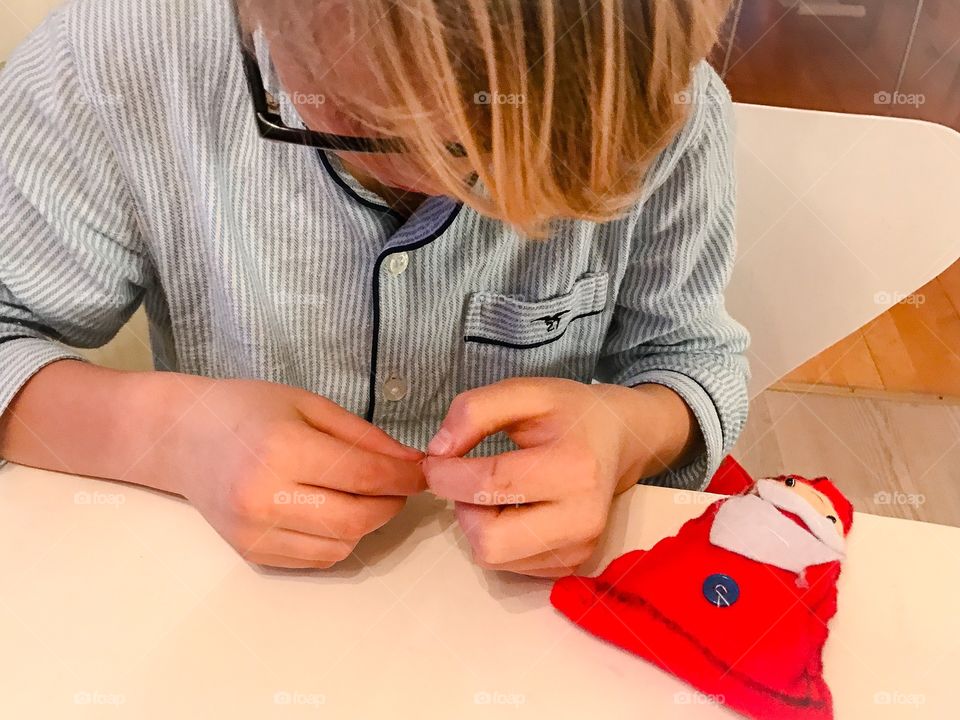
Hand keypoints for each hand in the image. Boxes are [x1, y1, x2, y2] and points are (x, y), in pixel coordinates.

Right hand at [162, 377, 425, 568]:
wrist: (183, 438)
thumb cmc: (247, 411)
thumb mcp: (310, 405)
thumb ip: (364, 436)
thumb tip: (412, 463)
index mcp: (282, 450)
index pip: (364, 476)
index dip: (404, 477)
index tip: (424, 472)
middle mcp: (264, 498)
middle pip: (357, 519)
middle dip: (391, 504)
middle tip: (399, 485)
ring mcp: (255, 532)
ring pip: (342, 545)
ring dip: (367, 524)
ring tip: (363, 494)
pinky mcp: (252, 553)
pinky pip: (317, 559)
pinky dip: (338, 539)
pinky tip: (332, 511)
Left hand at [422, 378, 700, 576]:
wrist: (620, 441)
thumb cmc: (571, 414)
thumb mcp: (526, 392)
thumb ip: (475, 410)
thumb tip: (439, 451)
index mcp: (574, 467)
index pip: (491, 484)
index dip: (447, 474)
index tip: (434, 460)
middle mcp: (582, 518)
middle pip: (489, 539)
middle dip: (463, 507)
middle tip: (468, 479)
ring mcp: (580, 549)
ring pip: (493, 557)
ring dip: (478, 524)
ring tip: (493, 492)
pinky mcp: (571, 566)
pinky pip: (508, 566)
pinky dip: (497, 538)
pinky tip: (512, 509)